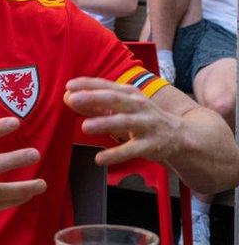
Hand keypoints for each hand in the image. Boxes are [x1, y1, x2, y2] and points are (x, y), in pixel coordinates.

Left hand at [65, 77, 180, 165]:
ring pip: (124, 122)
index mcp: (129, 93)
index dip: (88, 84)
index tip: (69, 85)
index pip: (106, 86)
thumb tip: (68, 98)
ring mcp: (146, 124)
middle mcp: (138, 105)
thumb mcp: (121, 106)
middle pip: (115, 100)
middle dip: (93, 98)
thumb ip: (95, 103)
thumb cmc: (140, 116)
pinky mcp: (151, 144)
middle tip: (72, 99)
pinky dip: (116, 155)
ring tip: (85, 127)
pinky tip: (99, 159)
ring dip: (104, 123)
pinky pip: (132, 150)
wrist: (177, 134)